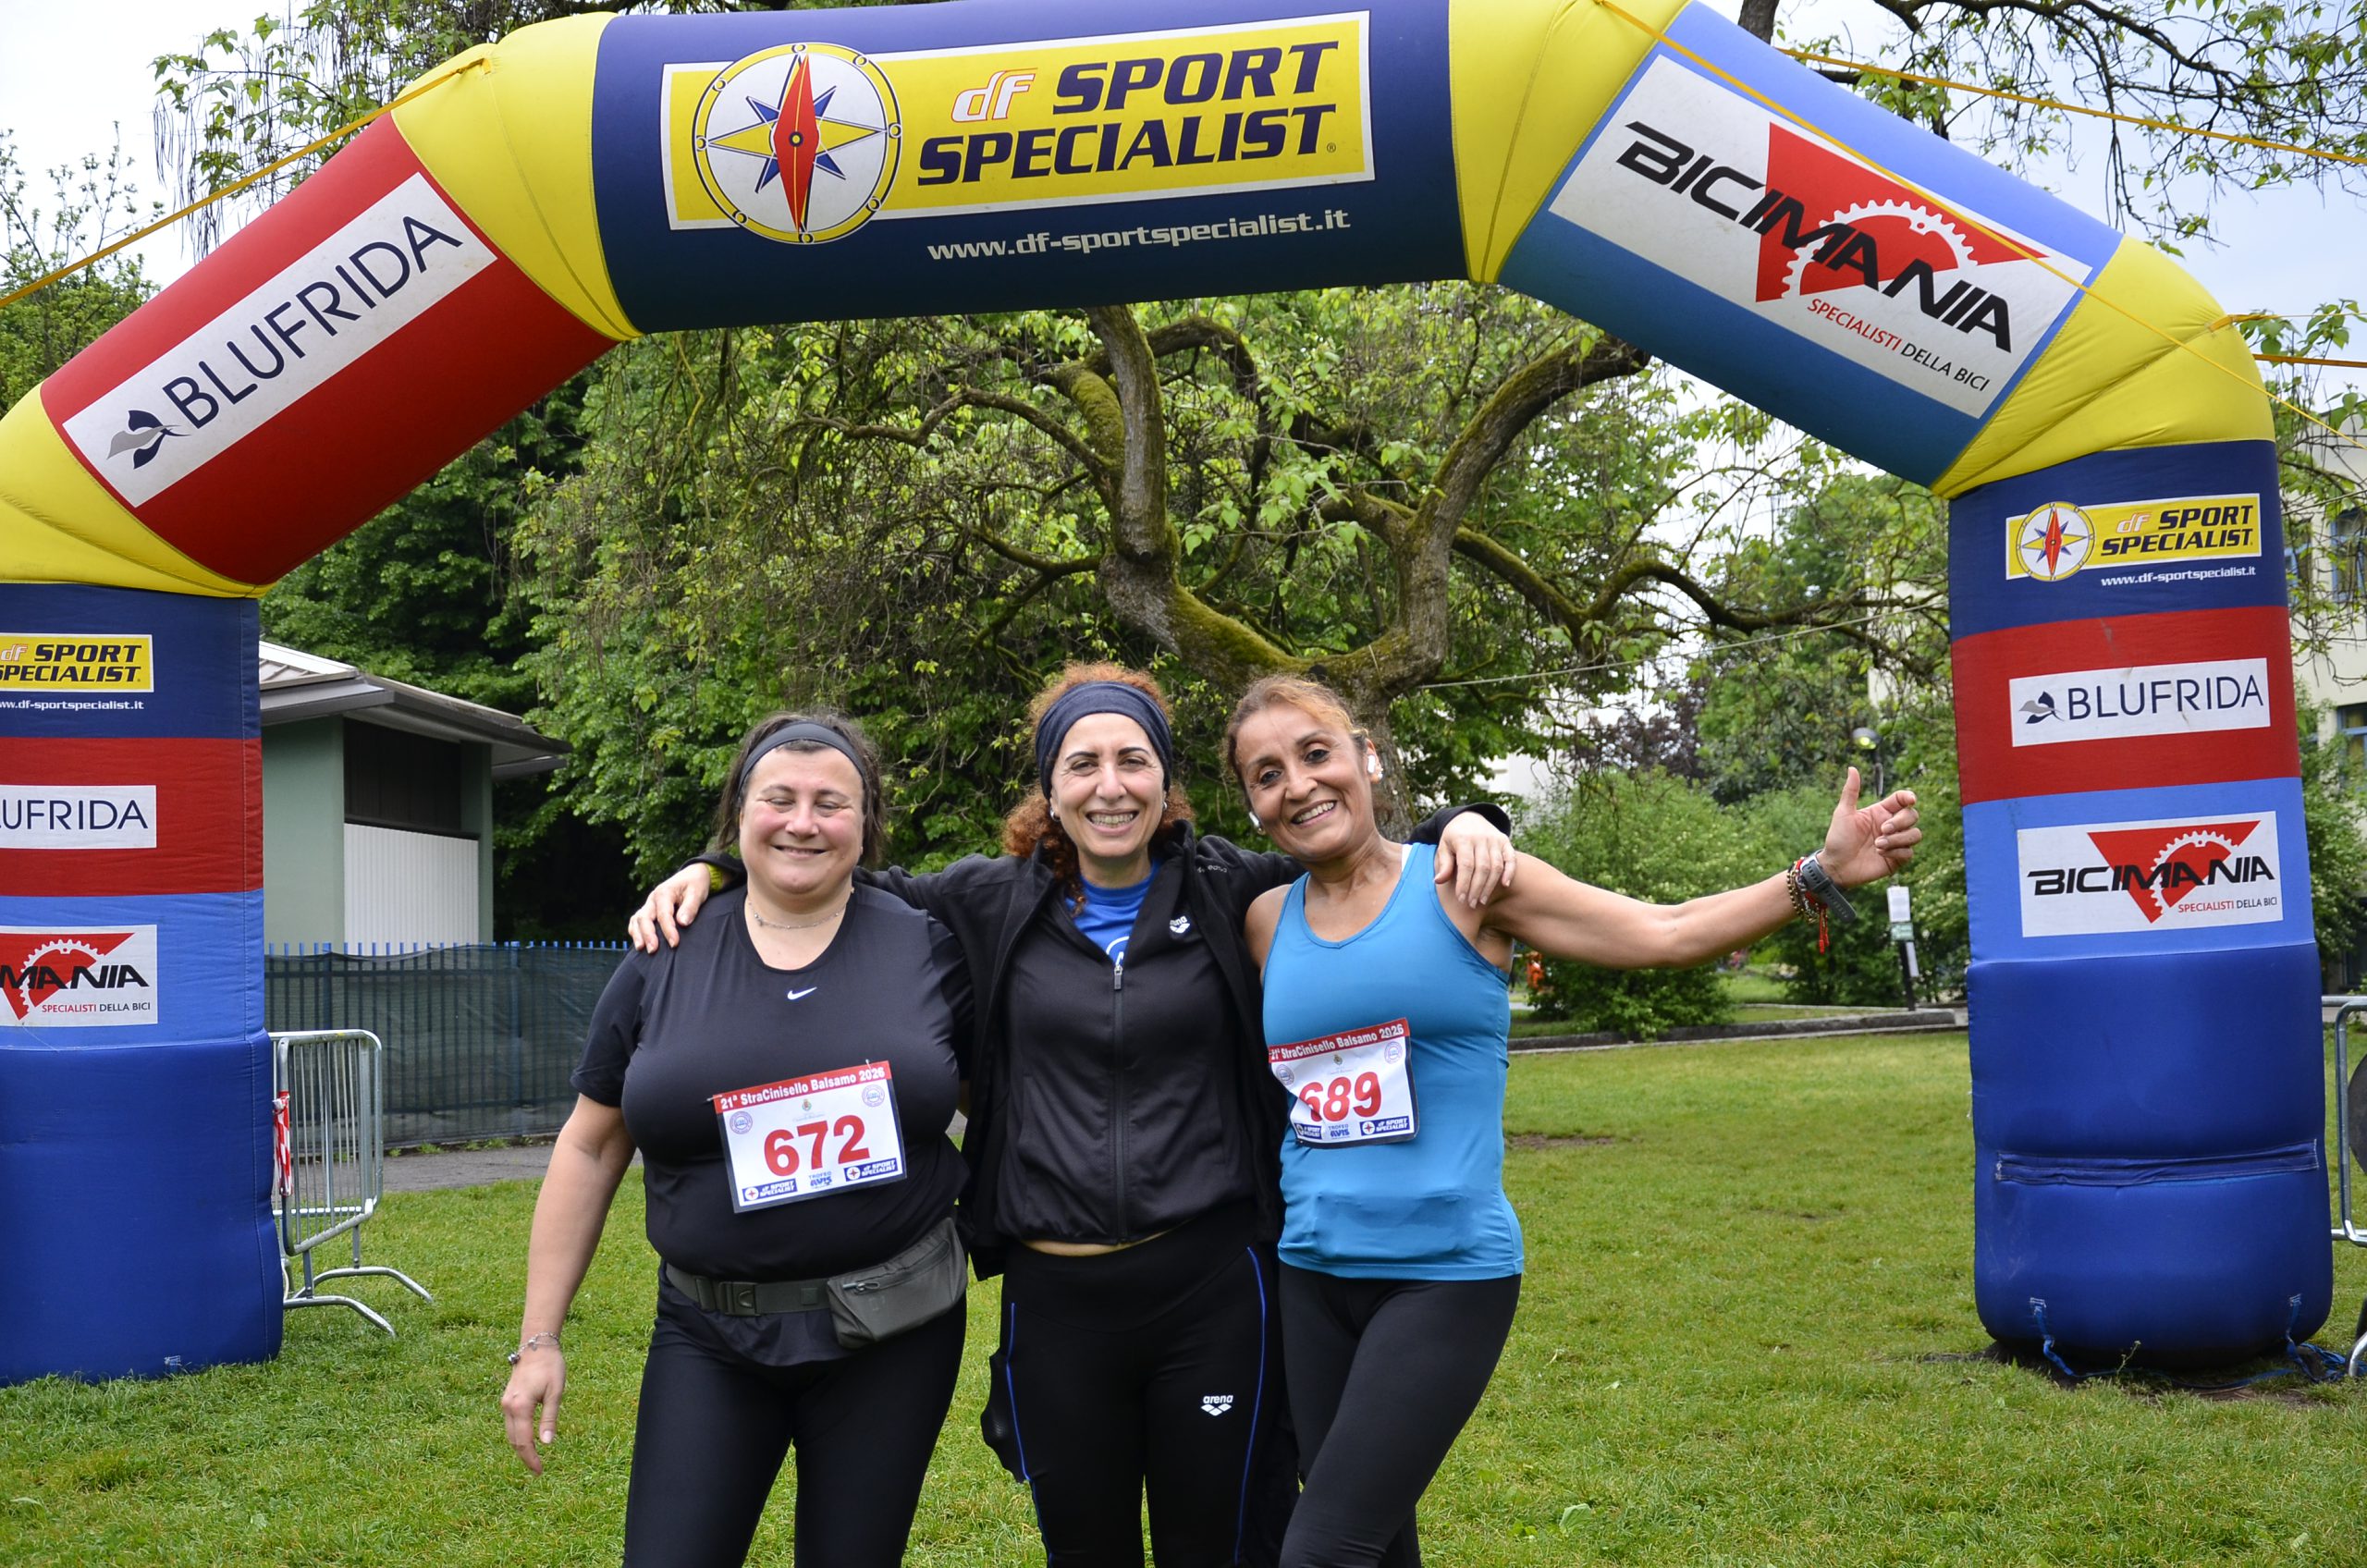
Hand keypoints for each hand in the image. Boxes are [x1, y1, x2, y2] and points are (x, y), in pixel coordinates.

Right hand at [499, 1344, 565, 1475]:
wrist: (537, 1346)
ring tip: (534, 1460)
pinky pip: (510, 1424)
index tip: (540, 1471)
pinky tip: (528, 1442)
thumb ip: (549, 1419)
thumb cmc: (550, 1367)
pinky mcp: (507, 1400)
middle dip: (525, 1457)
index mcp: (520, 1407)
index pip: (523, 1441)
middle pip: (514, 1441)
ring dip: (520, 1448)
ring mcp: (505, 1404)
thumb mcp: (555, 1393)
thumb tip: (547, 1444)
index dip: (531, 1458)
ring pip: (510, 1434)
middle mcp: (508, 1407)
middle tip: (539, 1470)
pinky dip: (518, 1436)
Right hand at [628, 864, 712, 951]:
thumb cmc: (695, 884)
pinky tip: (640, 943)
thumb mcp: (697, 893)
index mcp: (664, 892)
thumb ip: (690, 907)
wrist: (692, 875)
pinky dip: (636, 931)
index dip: (668, 930)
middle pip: (644, 918)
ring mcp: (649, 904)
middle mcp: (653, 898)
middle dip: (648, 935)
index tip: (674, 943)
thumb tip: (682, 923)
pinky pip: (637, 921)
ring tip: (642, 949)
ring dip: (638, 935)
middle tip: (653, 950)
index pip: (663, 914)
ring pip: (637, 920)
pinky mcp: (649, 910)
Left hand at [1435, 810, 1517, 908]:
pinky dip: (1510, 872)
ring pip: (1496, 866)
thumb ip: (1443, 864)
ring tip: (1483, 900)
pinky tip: (1505, 885)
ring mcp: (1495, 839)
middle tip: (1472, 903)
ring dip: (1490, 886)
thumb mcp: (1443, 847)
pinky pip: (1511, 858)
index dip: (1464, 884)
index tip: (1461, 899)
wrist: (1469, 817)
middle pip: (1482, 868)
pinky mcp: (1505, 841)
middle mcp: (1481, 838)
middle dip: (1477, 889)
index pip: (1466, 865)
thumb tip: (1438, 881)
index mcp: (1463, 839)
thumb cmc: (1453, 837)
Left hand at [1818, 766, 1920, 886]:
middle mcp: (1891, 825)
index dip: (1909, 797)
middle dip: (1900, 822)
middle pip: (1913, 816)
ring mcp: (1896, 842)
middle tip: (1882, 830)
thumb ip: (1850, 792)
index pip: (1903, 800)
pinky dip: (1897, 852)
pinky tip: (1880, 854)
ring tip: (1878, 845)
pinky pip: (1909, 852)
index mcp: (1881, 812)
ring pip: (1915, 834)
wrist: (1836, 866)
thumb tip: (1852, 768)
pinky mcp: (1897, 859)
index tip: (1910, 800)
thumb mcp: (1843, 813)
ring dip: (1898, 839)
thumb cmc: (1838, 838)